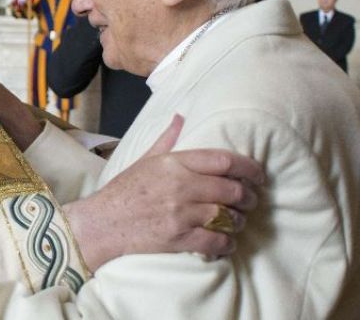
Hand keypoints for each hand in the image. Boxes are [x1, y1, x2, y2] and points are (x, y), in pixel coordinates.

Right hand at [64, 115, 264, 269]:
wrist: (101, 223)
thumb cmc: (123, 190)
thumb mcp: (144, 159)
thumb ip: (167, 139)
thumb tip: (181, 117)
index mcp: (173, 163)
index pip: (222, 159)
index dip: (248, 166)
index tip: (258, 173)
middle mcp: (180, 186)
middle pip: (231, 189)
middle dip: (248, 196)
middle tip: (251, 200)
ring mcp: (180, 214)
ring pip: (227, 216)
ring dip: (239, 220)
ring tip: (239, 220)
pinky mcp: (178, 239)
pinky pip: (215, 242)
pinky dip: (226, 243)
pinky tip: (227, 242)